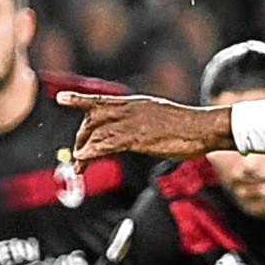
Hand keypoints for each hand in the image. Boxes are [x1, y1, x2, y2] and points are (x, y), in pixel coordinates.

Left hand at [58, 91, 235, 161]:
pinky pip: (107, 144)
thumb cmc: (189, 127)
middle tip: (79, 156)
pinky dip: (92, 152)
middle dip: (82, 137)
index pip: (101, 100)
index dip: (79, 100)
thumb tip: (138, 132)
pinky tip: (83, 160)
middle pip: (94, 119)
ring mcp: (132, 122)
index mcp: (136, 103)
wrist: (204, 128)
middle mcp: (130, 109)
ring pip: (97, 132)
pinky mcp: (137, 138)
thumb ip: (145, 122)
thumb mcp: (161, 118)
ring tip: (78, 166)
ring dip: (84, 150)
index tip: (61, 98)